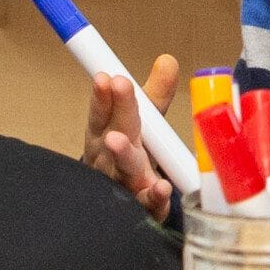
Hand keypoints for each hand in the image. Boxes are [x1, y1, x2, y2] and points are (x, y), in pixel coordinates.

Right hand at [79, 54, 180, 222]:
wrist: (119, 205)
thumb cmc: (129, 156)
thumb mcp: (140, 124)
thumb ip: (154, 95)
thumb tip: (168, 60)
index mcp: (105, 134)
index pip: (102, 112)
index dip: (103, 95)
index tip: (106, 76)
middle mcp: (109, 159)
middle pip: (114, 133)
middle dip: (117, 110)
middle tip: (117, 86)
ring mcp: (123, 185)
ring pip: (123, 169)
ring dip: (123, 154)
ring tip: (119, 140)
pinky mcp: (140, 209)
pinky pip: (146, 204)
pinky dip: (153, 197)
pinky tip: (160, 188)